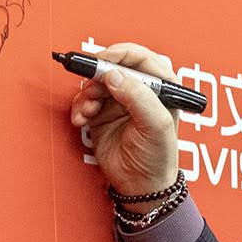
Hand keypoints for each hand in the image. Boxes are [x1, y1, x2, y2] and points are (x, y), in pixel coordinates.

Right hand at [67, 40, 180, 201]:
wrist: (141, 187)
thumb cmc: (158, 158)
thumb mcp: (156, 125)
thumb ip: (138, 97)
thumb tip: (114, 76)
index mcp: (161, 86)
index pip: (139, 57)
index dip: (119, 54)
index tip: (103, 61)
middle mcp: (139, 90)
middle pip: (113, 66)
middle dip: (98, 76)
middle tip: (92, 87)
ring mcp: (119, 101)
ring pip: (96, 82)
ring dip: (87, 93)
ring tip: (88, 109)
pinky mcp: (101, 114)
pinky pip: (84, 100)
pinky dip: (79, 107)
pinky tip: (82, 119)